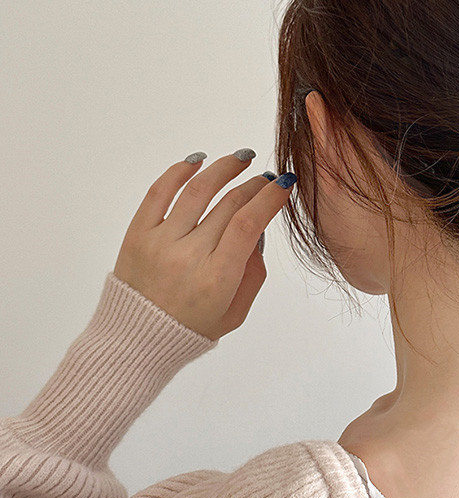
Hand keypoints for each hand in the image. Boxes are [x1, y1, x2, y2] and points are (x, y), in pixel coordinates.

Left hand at [112, 151, 295, 340]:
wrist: (135, 340)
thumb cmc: (191, 328)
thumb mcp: (236, 312)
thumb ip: (253, 272)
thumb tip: (258, 230)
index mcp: (217, 278)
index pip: (248, 223)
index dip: (270, 198)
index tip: (284, 184)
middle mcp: (189, 256)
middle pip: (229, 204)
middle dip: (254, 184)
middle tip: (267, 177)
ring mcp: (160, 242)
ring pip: (198, 190)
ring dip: (224, 168)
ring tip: (241, 158)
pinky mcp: (137, 234)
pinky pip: (158, 193)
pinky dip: (179, 171)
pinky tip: (198, 161)